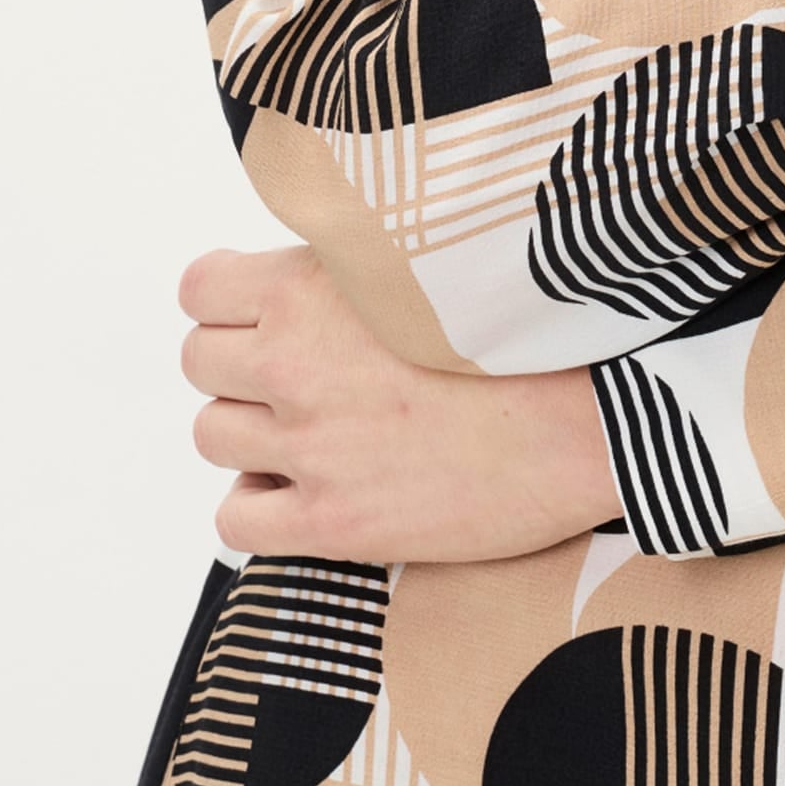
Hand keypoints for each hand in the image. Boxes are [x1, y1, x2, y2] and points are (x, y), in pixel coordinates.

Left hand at [178, 245, 620, 562]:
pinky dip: (259, 506)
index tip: (264, 311)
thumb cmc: (521, 333)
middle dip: (240, 363)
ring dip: (251, 432)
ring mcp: (308, 447)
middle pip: (200, 360)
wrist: (584, 420)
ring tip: (309, 427)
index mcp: (313, 286)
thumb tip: (300, 271)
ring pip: (212, 434)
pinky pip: (235, 521)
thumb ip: (349, 264)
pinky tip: (306, 487)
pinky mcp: (330, 522)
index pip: (200, 288)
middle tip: (296, 370)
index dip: (229, 299)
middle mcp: (296, 363)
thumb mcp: (426, 262)